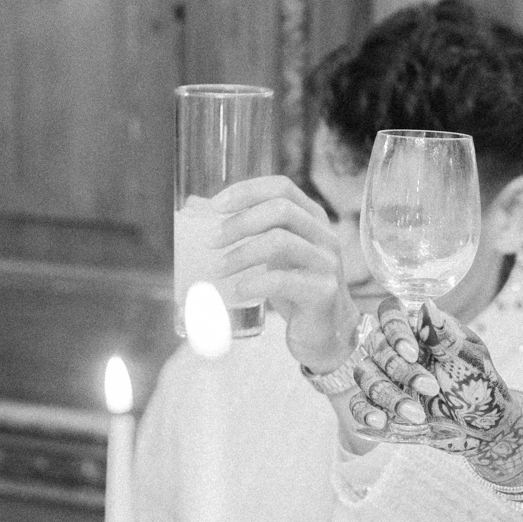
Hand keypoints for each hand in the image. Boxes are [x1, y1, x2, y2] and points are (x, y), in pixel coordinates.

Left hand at [207, 175, 363, 371]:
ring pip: (281, 241)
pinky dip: (255, 283)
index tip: (215, 206)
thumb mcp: (272, 255)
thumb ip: (246, 231)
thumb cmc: (293, 289)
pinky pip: (285, 280)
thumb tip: (196, 207)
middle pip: (281, 209)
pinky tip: (238, 290)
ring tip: (217, 269)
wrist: (325, 333)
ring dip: (241, 253)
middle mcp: (324, 235)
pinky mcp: (323, 291)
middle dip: (240, 222)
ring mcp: (326, 262)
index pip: (281, 187)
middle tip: (210, 241)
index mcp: (312, 218)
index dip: (247, 191)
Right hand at [359, 302, 522, 488]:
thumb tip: (427, 305)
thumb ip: (447, 337)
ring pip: (366, 376)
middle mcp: (398, 350)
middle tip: (432, 388)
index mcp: (419, 330)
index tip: (412, 353)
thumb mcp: (470, 361)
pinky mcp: (383, 406)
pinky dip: (364, 412)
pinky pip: (359, 404)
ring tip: (416, 415)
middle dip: (402, 371)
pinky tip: (380, 421)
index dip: (394, 330)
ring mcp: (387, 378)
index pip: (390, 313)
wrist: (486, 426)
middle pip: (378, 348)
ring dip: (387, 395)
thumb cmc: (481, 386)